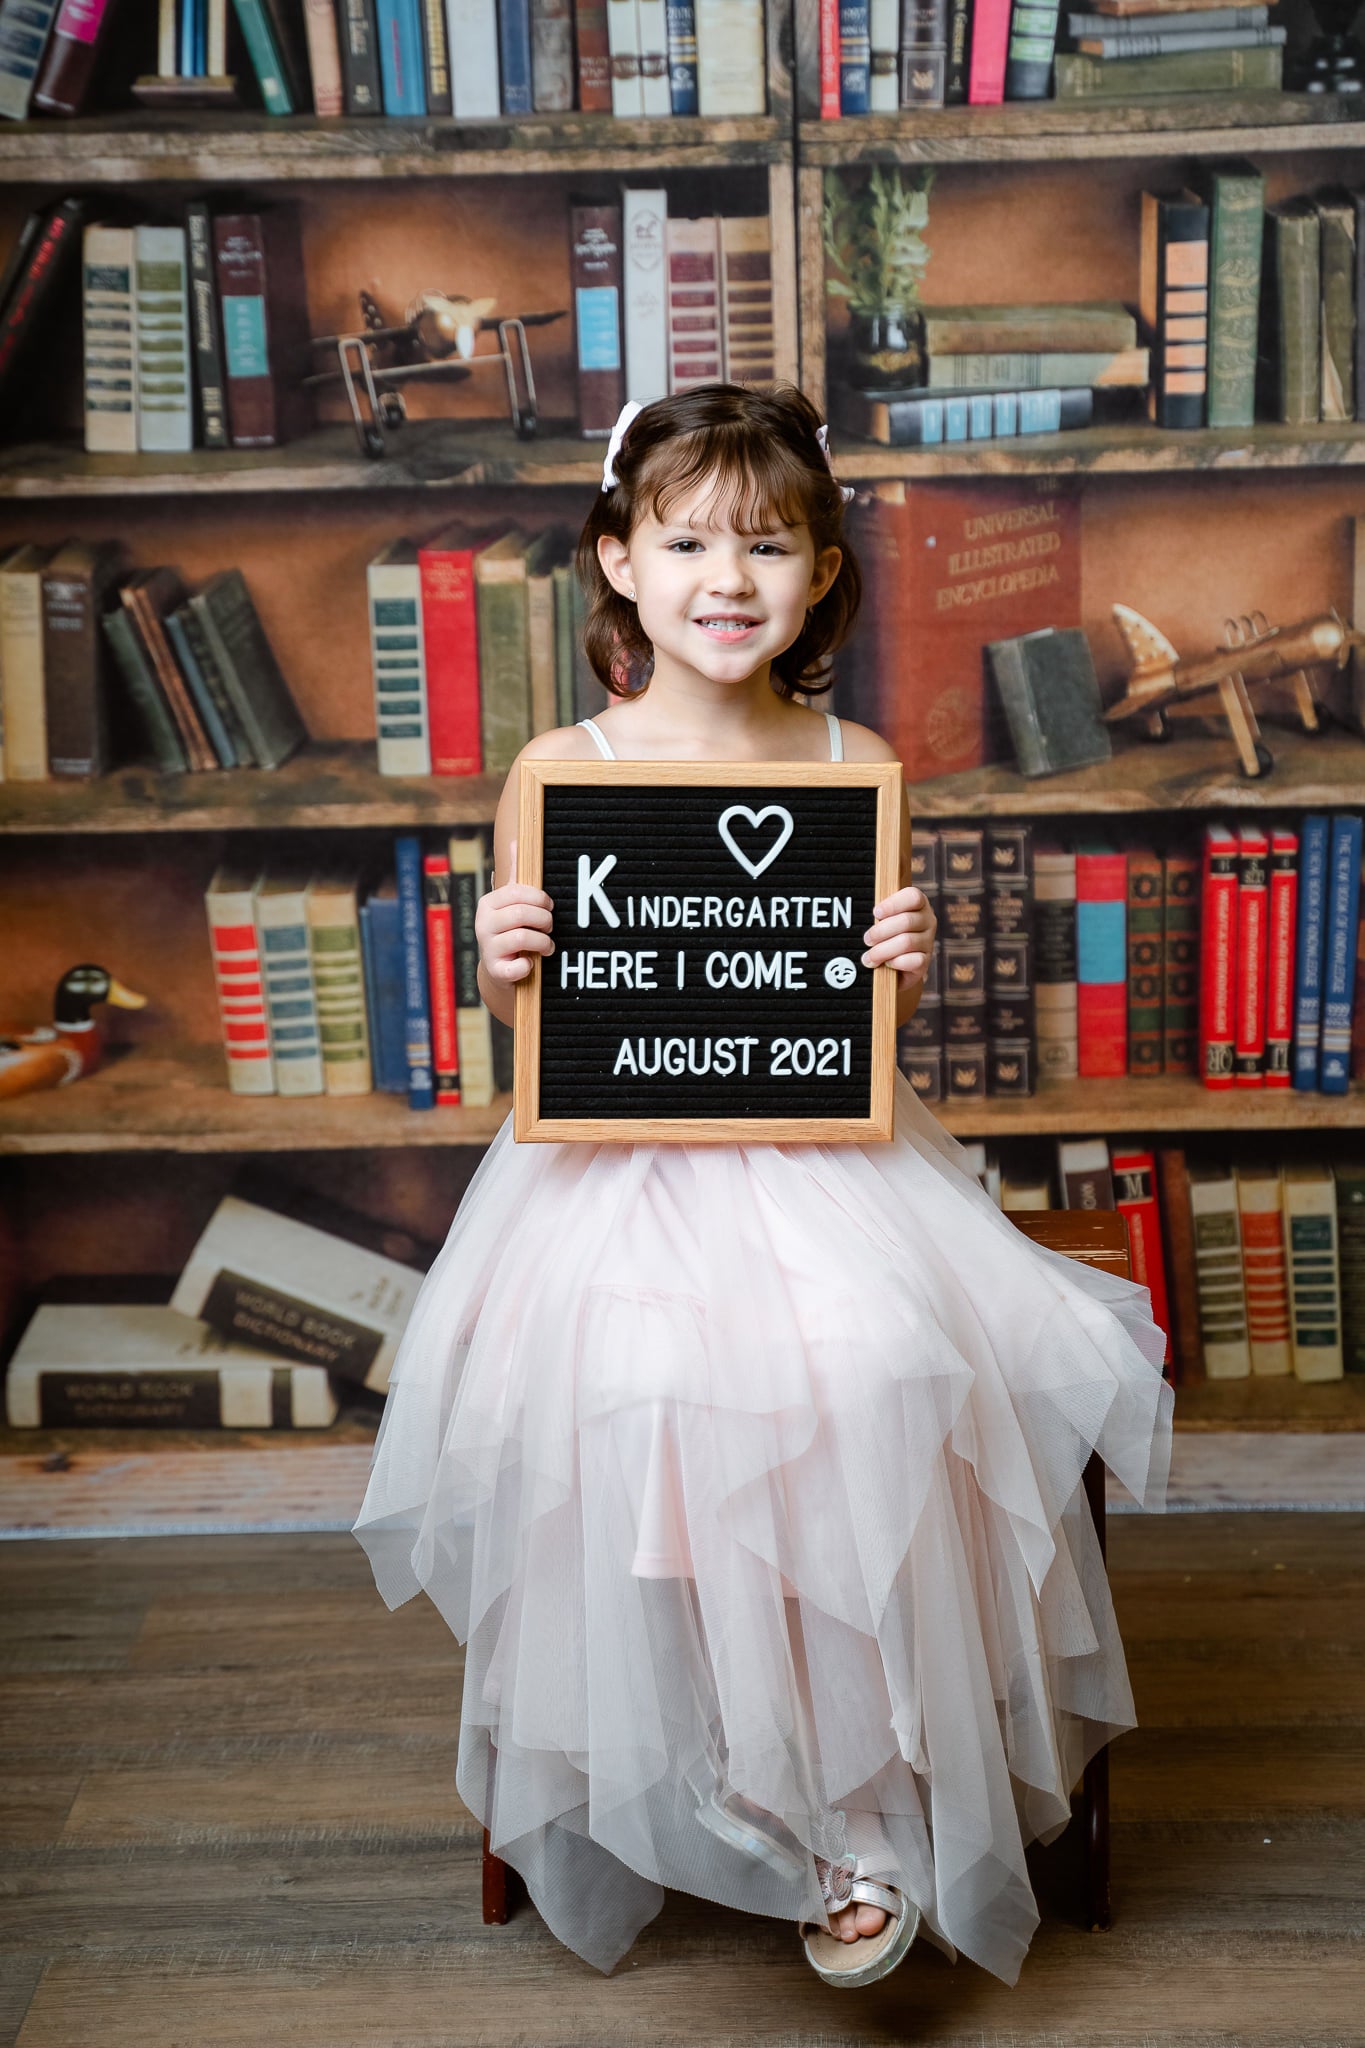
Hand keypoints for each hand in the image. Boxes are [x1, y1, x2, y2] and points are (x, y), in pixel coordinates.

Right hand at [475, 839, 554, 985]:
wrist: (499, 968)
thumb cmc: (510, 929)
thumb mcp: (511, 902)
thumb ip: (515, 875)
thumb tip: (516, 841)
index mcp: (488, 903)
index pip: (517, 892)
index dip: (540, 898)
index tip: (550, 906)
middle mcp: (483, 923)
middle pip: (522, 913)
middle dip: (544, 919)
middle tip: (550, 926)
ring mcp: (487, 947)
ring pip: (523, 937)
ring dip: (544, 942)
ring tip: (548, 946)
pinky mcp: (495, 970)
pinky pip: (516, 967)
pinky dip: (528, 965)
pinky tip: (530, 963)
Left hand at [862, 885, 935, 986]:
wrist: (896, 966)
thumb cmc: (887, 936)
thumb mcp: (884, 921)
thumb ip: (880, 916)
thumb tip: (865, 919)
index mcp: (918, 904)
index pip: (913, 897)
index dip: (893, 904)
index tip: (876, 913)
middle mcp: (928, 920)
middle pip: (906, 921)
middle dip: (880, 932)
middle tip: (867, 939)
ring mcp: (928, 941)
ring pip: (906, 942)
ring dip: (883, 950)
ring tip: (870, 957)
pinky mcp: (926, 960)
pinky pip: (912, 961)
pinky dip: (895, 963)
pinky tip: (887, 964)